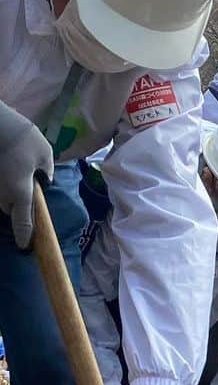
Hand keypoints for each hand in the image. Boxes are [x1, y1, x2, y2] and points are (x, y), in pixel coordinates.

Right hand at [0, 100, 53, 249]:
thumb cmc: (21, 136)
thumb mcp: (44, 152)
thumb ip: (46, 170)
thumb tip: (44, 180)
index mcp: (21, 193)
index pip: (23, 223)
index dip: (25, 237)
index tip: (25, 247)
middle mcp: (2, 193)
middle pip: (11, 207)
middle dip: (19, 202)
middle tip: (26, 183)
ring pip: (2, 194)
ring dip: (8, 188)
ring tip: (14, 168)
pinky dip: (3, 177)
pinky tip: (6, 163)